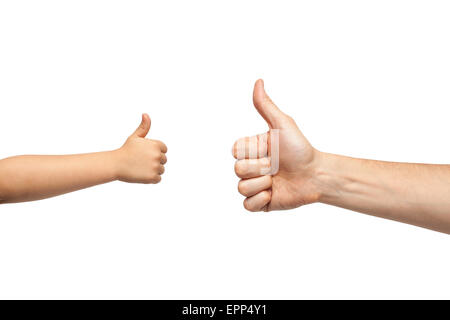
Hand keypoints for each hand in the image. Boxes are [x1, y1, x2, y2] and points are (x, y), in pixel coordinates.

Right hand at [115, 114, 166, 183]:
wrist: (115, 164)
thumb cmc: (125, 150)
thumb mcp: (135, 137)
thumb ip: (144, 127)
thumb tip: (146, 114)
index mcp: (156, 145)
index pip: (163, 149)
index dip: (154, 152)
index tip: (144, 153)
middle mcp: (157, 155)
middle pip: (163, 160)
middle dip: (154, 161)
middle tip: (141, 161)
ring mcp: (155, 166)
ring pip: (161, 170)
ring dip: (153, 170)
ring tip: (140, 167)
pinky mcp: (152, 177)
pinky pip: (158, 179)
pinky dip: (151, 179)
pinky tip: (141, 174)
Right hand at [232, 79, 321, 210]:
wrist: (316, 175)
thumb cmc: (301, 149)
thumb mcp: (282, 125)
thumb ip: (266, 106)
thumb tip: (258, 81)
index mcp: (251, 150)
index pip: (235, 152)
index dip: (252, 152)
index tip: (269, 150)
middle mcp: (250, 167)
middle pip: (238, 170)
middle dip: (260, 168)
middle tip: (276, 166)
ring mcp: (254, 185)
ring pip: (242, 188)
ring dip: (262, 184)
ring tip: (277, 180)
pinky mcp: (260, 203)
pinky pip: (247, 205)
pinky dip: (261, 200)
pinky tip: (274, 193)